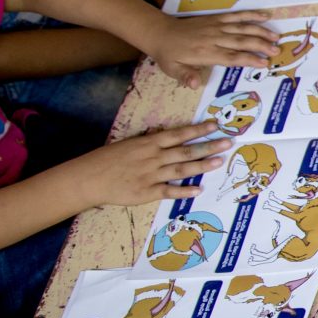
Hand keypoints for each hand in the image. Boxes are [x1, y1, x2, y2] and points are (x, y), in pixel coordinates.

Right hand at [62, 123, 230, 206]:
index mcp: (148, 143)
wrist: (90, 178)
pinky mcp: (147, 192)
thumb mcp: (129, 143)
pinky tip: (198, 189)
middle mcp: (153, 157)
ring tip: (220, 161)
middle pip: (185, 150)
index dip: (198, 130)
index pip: (178, 134)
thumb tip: (162, 132)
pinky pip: (169, 191)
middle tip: (228, 142)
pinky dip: (184, 190)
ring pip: (181, 169)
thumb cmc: (108, 159)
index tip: (215, 125)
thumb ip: (149, 141)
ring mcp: (151, 175)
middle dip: (208, 146)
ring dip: (202, 165)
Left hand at [144, 11, 278, 86]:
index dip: (248, 60)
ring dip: (260, 32)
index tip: (264, 63)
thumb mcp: (173, 70)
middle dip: (260, 46)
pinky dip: (251, 15)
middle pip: (241, 42)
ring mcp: (216, 27)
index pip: (231, 57)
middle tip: (276, 51)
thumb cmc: (169, 55)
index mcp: (205, 53)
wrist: (160, 32)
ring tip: (276, 37)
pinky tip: (265, 16)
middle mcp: (213, 38)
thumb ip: (185, 76)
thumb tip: (194, 85)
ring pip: (242, 28)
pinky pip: (236, 16)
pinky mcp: (216, 19)